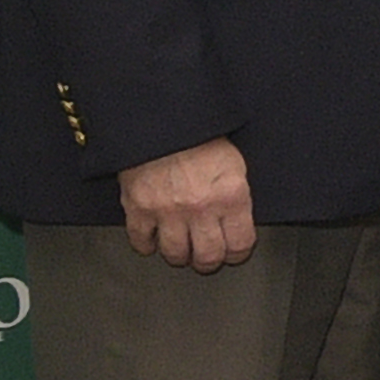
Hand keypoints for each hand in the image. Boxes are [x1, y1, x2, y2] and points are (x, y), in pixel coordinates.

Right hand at [120, 137, 257, 272]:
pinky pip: (141, 241)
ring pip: (176, 255)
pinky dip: (146, 245)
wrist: (161, 118)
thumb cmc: (199, 134)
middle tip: (206, 256)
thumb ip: (236, 196)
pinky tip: (153, 239)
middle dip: (209, 261)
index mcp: (230, 196)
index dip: (237, 253)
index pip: (240, 244)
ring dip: (180, 255)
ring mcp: (168, 211)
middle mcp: (201, 208)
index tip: (233, 252)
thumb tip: (238, 221)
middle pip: (208, 257)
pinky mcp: (138, 208)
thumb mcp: (233, 164)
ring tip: (181, 248)